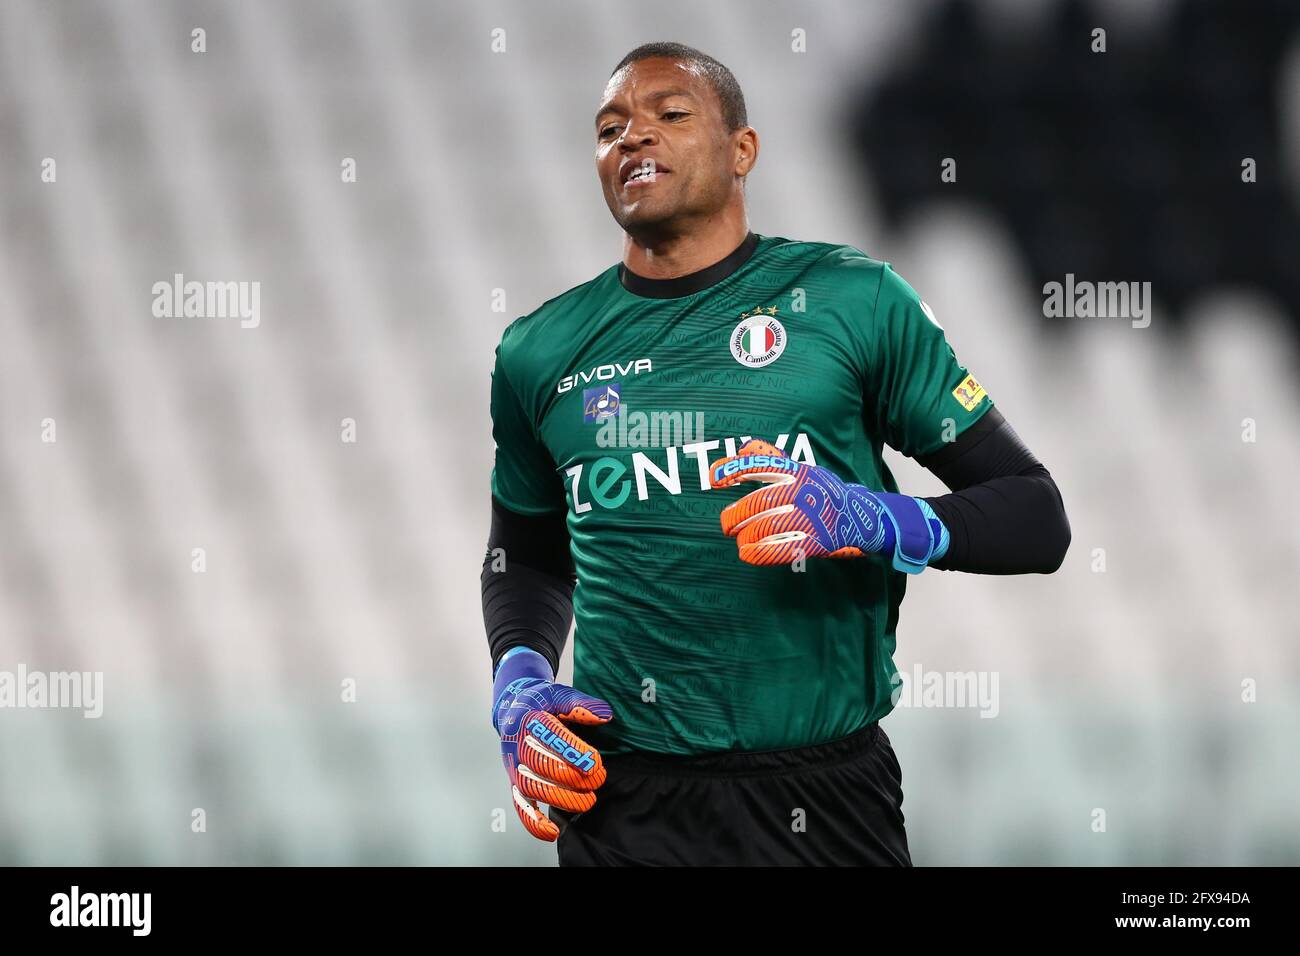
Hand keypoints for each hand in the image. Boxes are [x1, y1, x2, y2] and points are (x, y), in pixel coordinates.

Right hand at [492, 648, 612, 840]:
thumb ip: (580, 704)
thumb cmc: (542, 703)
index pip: (550, 737)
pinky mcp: (515, 783)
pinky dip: (534, 822)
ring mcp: (515, 767)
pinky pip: (520, 806)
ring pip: (533, 788)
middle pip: (542, 766)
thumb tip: (605, 715)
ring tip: (588, 801)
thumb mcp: (559, 695)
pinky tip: (554, 832)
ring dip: (561, 798)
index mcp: (531, 720)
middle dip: (573, 776)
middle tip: (598, 779)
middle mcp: (519, 745)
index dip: (573, 751)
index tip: (595, 762)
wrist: (513, 709)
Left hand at [708, 439, 948, 572]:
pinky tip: (748, 554)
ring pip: (769, 525)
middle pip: (761, 500)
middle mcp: (806, 491)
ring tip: (738, 540)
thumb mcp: (805, 471)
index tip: (713, 478)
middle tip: (726, 524)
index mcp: (800, 471)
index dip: (736, 469)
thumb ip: (774, 460)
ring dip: (747, 534)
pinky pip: (783, 547)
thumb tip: (743, 446)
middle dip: (737, 514)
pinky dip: (761, 551)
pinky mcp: (819, 540)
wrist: (869, 518)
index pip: (763, 465)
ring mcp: (813, 516)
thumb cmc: (828, 494)